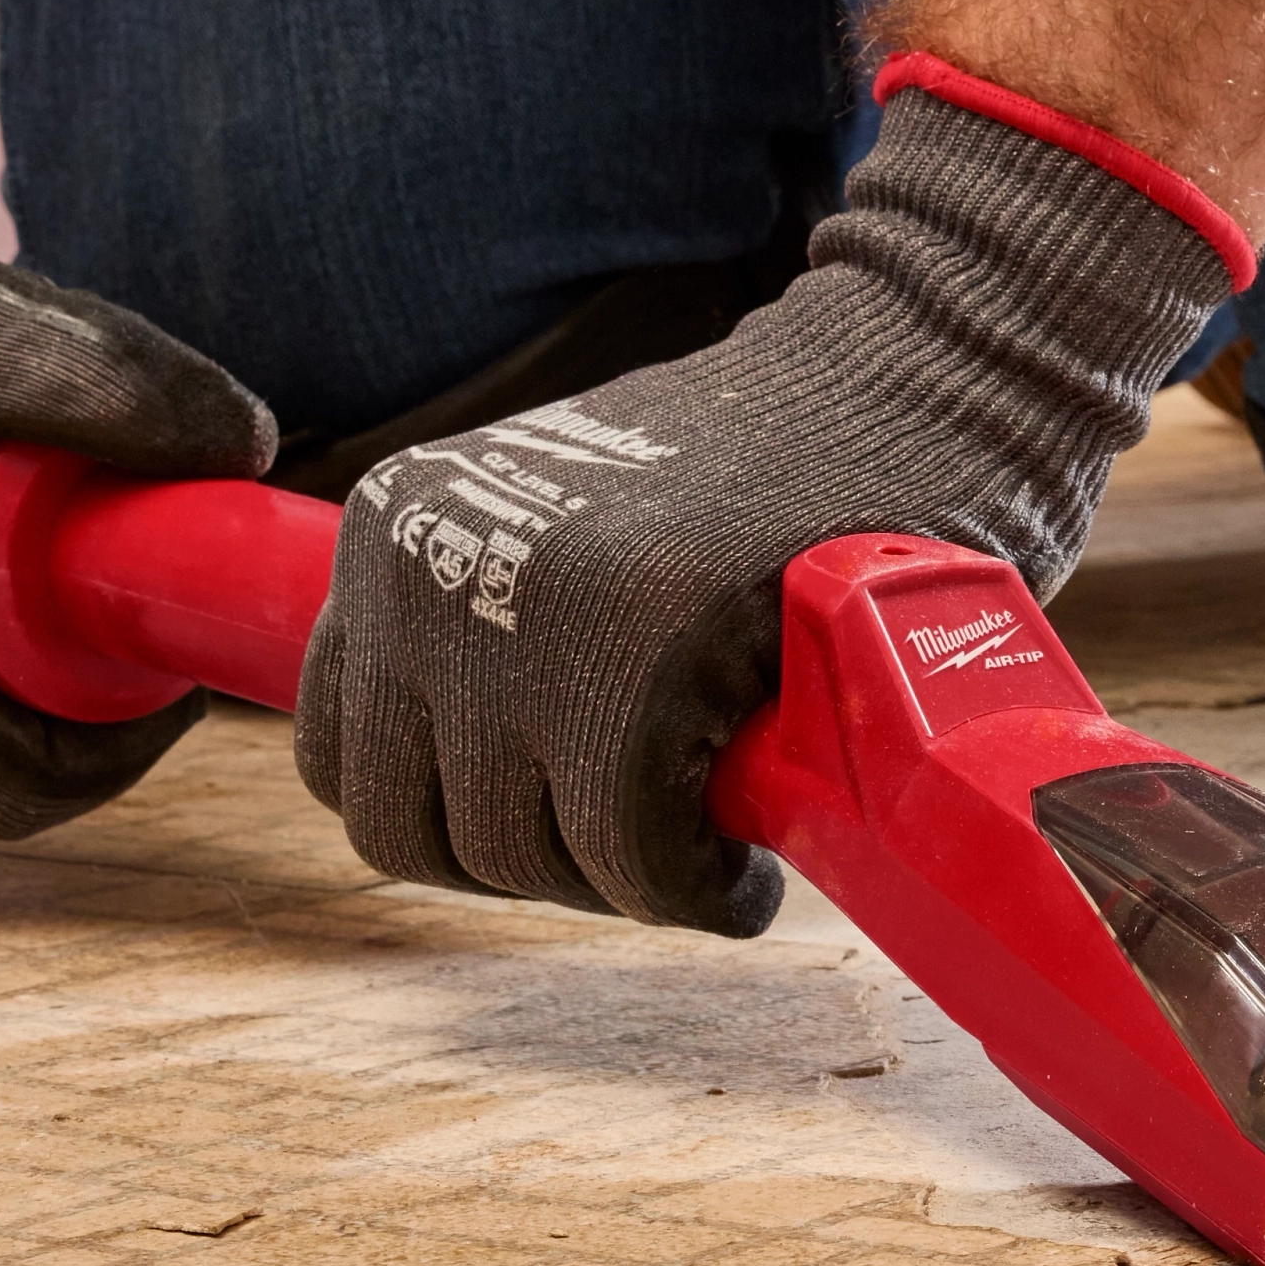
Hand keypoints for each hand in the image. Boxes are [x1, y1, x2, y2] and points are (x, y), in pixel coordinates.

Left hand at [295, 89, 1228, 929]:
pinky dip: (695, 895)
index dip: (457, 816)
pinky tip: (744, 877)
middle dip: (534, 867)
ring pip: (518, 858)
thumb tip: (460, 777)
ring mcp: (521, 620)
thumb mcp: (574, 517)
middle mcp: (424, 571)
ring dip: (618, 883)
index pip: (342, 755)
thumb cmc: (774, 465)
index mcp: (397, 528)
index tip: (557, 817)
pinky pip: (631, 856)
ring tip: (704, 851)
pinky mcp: (635, 669)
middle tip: (638, 848)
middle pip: (409, 829)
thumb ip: (497, 613)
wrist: (922, 370)